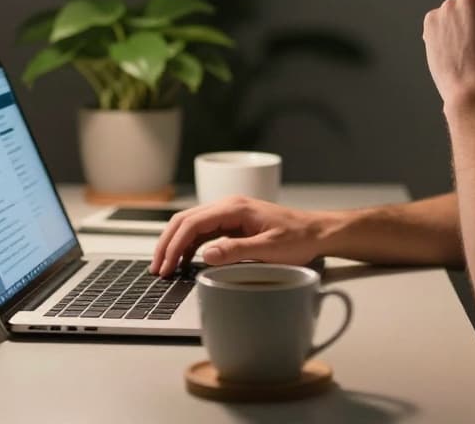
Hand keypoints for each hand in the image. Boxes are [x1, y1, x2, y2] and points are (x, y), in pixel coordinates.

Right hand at [149, 196, 328, 276]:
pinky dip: (189, 246)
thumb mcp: (270, 249)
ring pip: (191, 226)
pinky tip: (184, 262)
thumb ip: (237, 251)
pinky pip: (203, 232)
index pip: (192, 223)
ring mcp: (230, 214)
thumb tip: (206, 254)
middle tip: (157, 268)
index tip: (165, 266)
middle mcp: (228, 207)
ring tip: (165, 268)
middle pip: (185, 221)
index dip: (174, 245)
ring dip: (175, 245)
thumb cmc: (299, 238)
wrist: (317, 232)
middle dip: (167, 244)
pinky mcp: (233, 224)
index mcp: (234, 208)